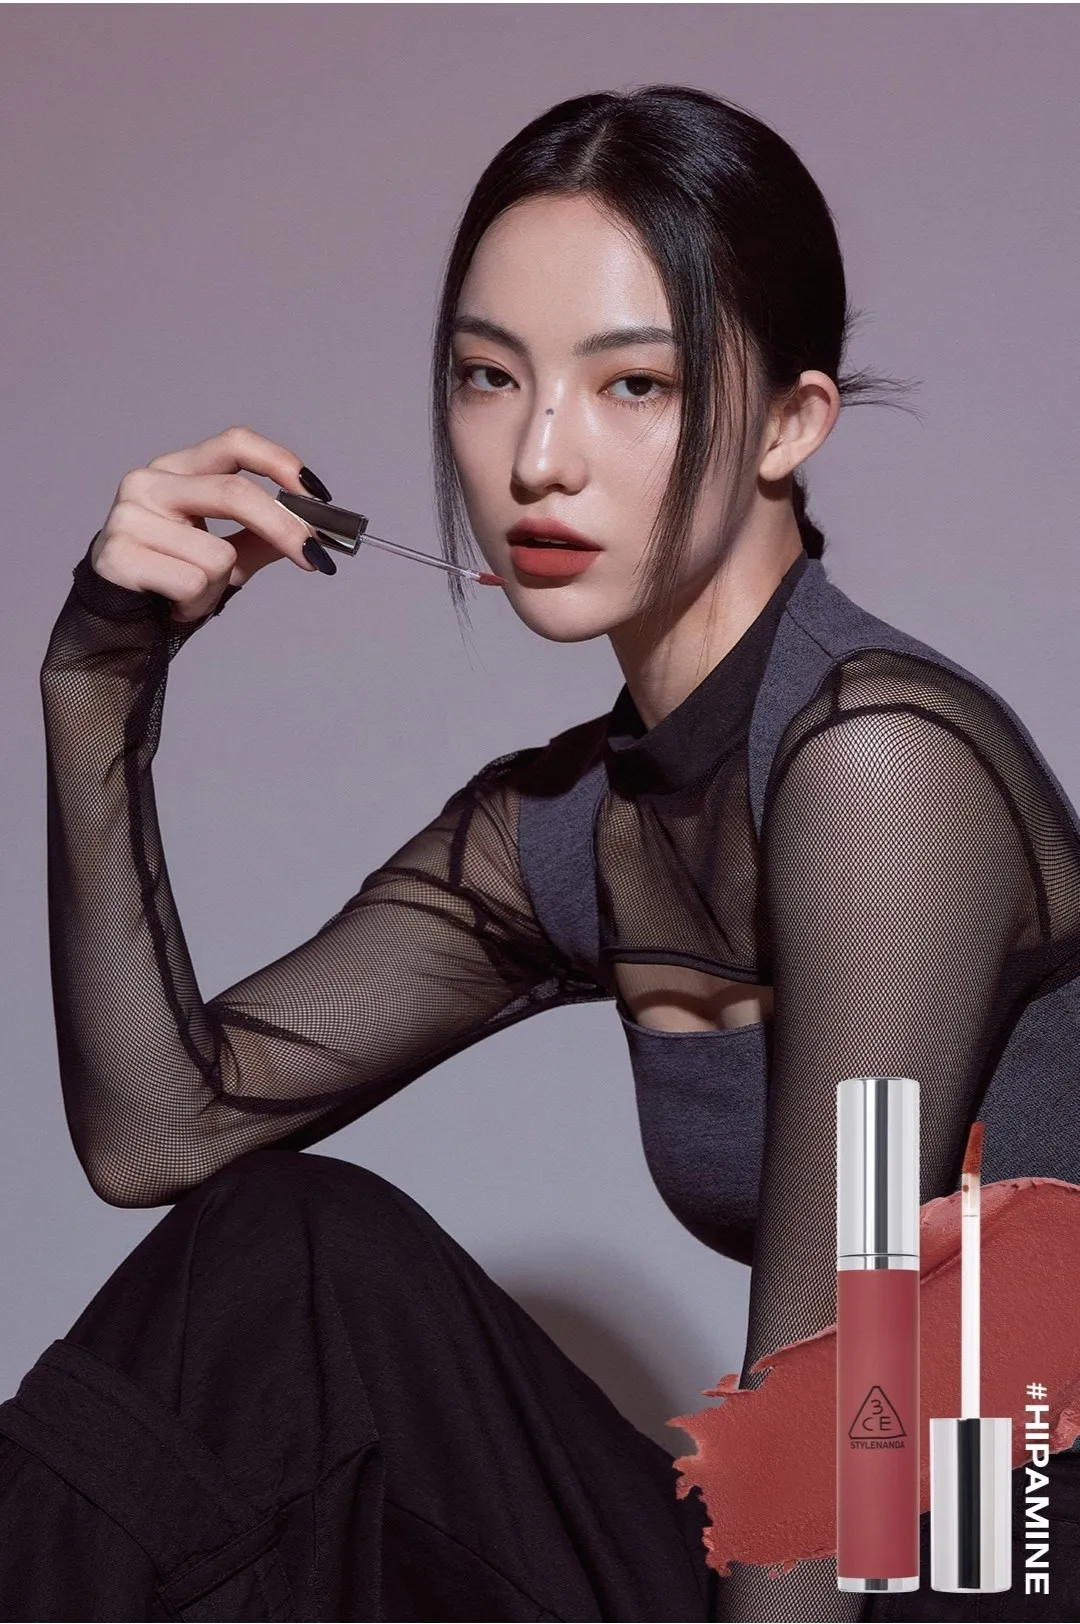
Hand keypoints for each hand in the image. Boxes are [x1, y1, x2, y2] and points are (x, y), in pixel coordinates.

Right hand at [90, 424, 327, 622]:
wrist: (120, 619)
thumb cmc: (172, 578)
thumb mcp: (227, 554)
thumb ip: (264, 538)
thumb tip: (314, 532)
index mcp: (177, 470)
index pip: (235, 443)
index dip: (280, 463)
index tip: (317, 495)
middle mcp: (148, 481)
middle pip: (235, 493)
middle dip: (285, 530)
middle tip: (314, 558)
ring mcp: (129, 515)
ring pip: (217, 554)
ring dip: (218, 586)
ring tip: (192, 592)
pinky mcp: (118, 554)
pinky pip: (191, 582)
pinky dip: (195, 604)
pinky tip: (173, 602)